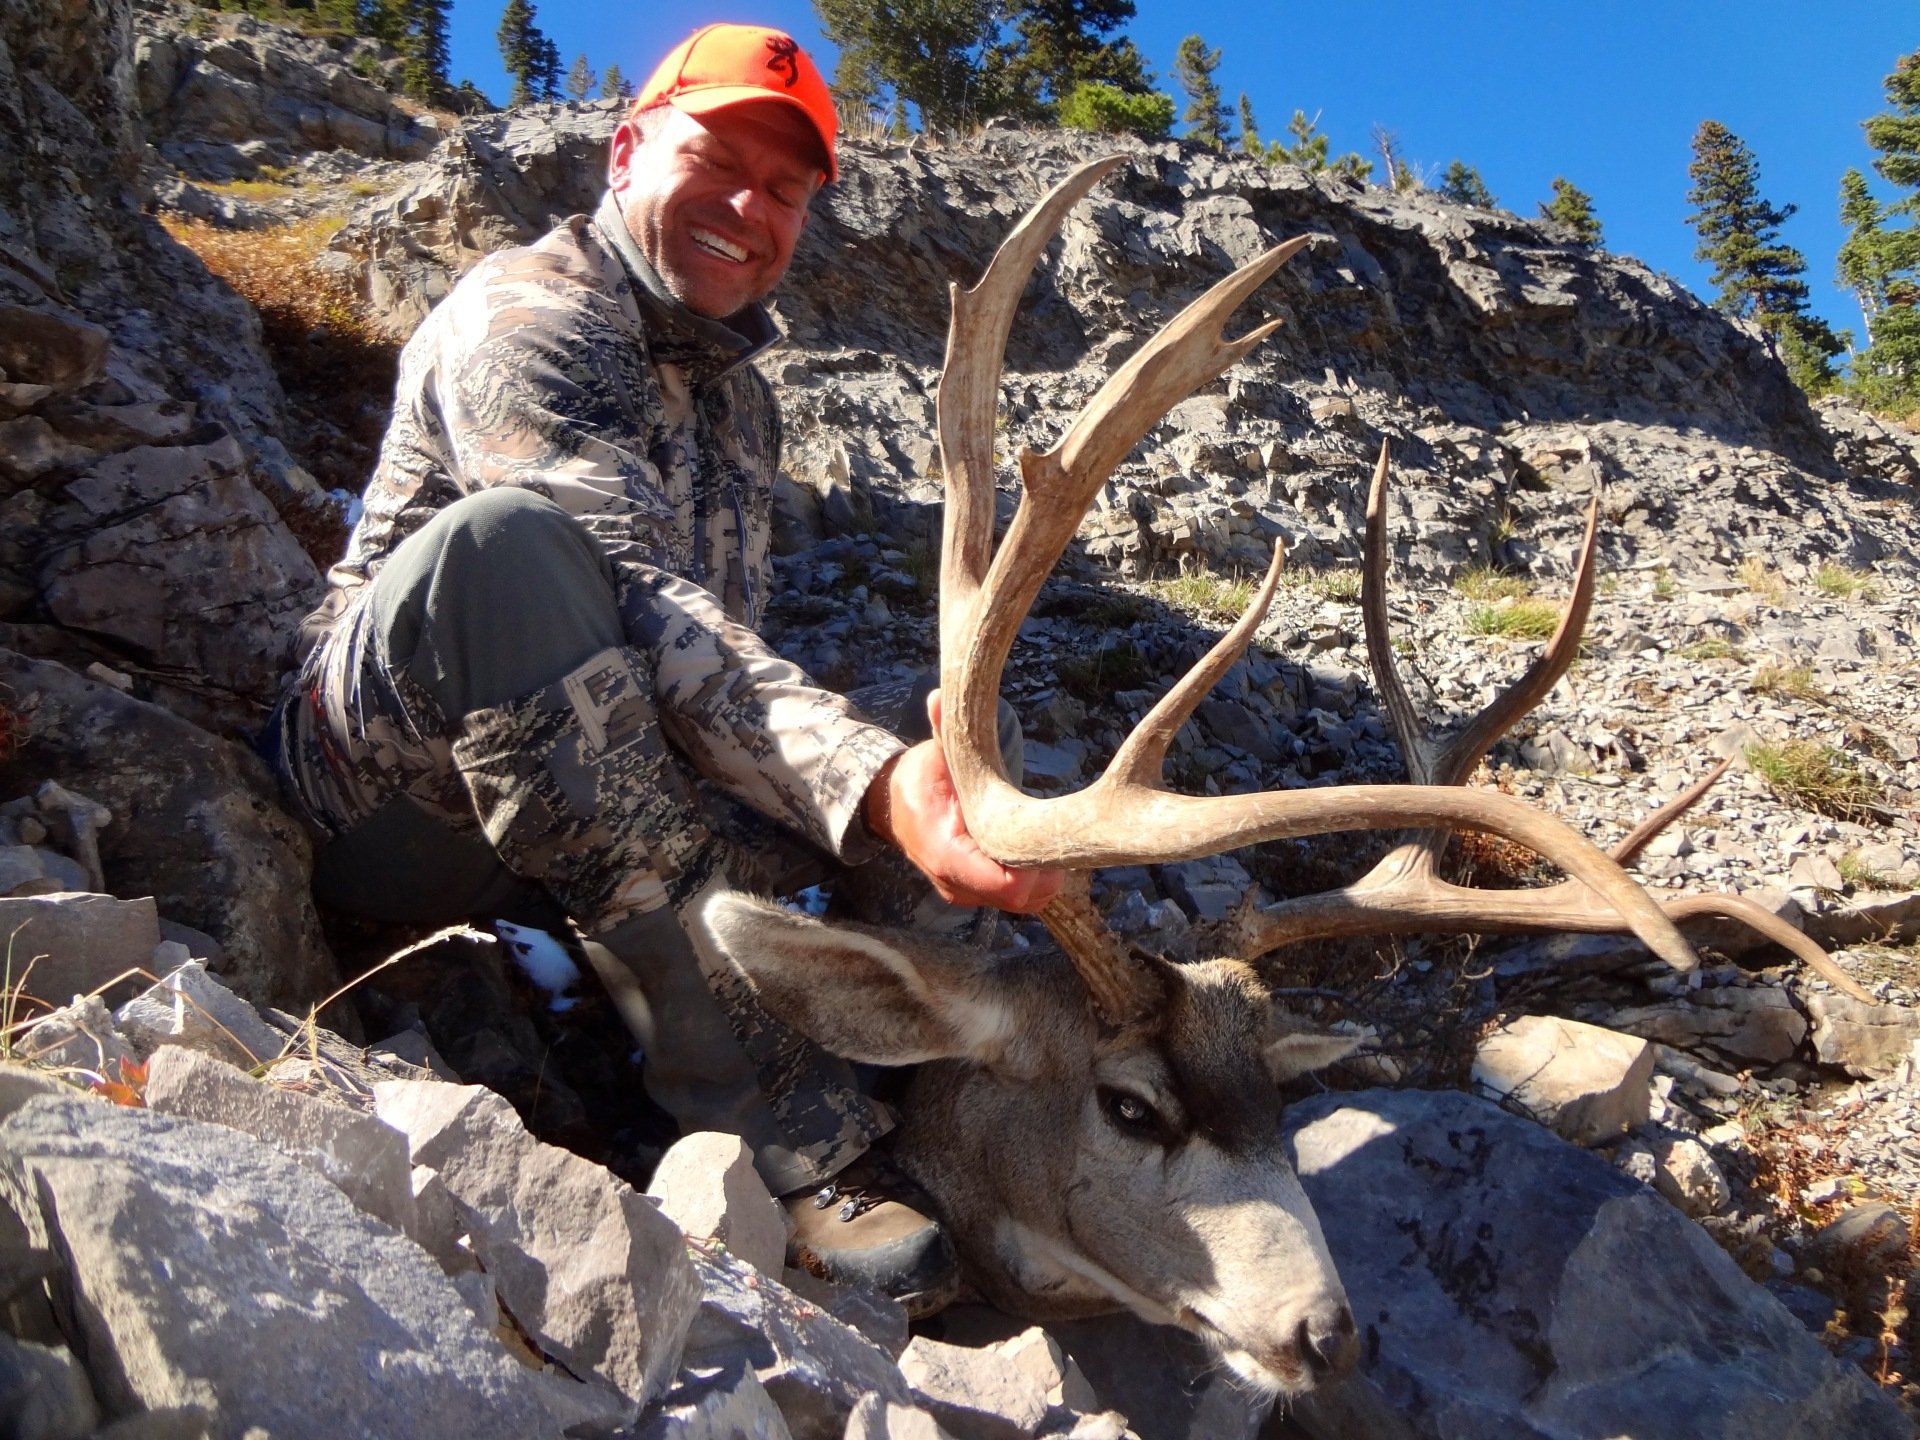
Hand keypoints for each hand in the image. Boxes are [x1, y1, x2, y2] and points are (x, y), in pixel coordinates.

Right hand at [863, 694, 1064, 913]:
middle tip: (1063, 834)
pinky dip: (1035, 881)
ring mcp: (965, 893)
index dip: (1033, 867)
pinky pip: (1017, 899)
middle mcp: (954, 882)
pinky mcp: (976, 894)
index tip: (1051, 836)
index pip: (1001, 882)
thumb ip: (943, 730)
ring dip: (1044, 877)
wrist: (895, 806)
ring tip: (1054, 838)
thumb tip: (940, 697)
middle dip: (1046, 871)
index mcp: (945, 851)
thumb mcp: (933, 752)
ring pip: (1023, 903)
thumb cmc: (921, 778)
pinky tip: (1041, 849)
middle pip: (1018, 898)